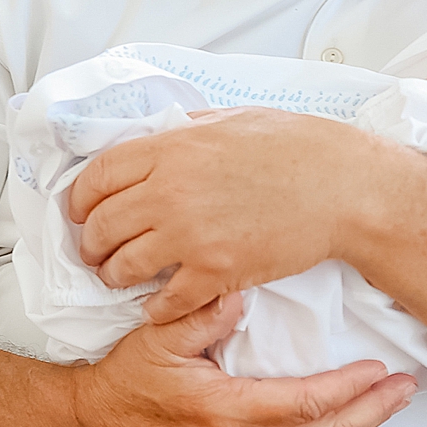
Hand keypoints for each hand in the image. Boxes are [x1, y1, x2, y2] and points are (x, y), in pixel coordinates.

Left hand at [67, 108, 377, 321]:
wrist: (346, 188)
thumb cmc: (300, 147)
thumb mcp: (233, 118)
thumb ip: (187, 130)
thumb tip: (159, 138)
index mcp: (171, 149)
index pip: (97, 178)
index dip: (81, 201)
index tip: (83, 214)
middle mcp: (170, 192)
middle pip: (100, 227)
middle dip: (93, 245)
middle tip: (100, 253)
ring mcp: (191, 236)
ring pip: (122, 268)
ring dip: (116, 277)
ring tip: (124, 279)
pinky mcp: (217, 273)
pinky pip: (165, 302)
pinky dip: (156, 308)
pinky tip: (159, 305)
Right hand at [68, 290, 417, 426]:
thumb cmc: (122, 386)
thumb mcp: (157, 340)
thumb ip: (202, 314)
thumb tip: (241, 292)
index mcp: (228, 415)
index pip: (309, 406)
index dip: (351, 389)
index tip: (380, 369)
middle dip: (372, 413)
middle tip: (405, 390)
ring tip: (388, 405)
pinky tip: (345, 425)